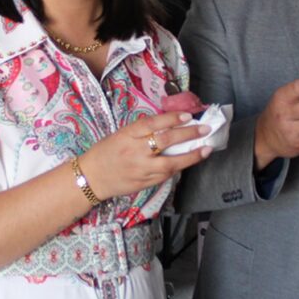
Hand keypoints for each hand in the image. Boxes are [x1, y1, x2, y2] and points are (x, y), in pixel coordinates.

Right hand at [78, 111, 211, 200]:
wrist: (91, 178)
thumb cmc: (105, 152)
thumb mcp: (120, 135)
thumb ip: (142, 130)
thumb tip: (169, 123)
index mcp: (127, 135)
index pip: (152, 123)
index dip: (171, 118)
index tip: (188, 115)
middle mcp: (135, 152)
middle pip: (165, 141)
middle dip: (188, 134)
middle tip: (204, 129)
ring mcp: (141, 169)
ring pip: (171, 163)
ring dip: (191, 156)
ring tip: (206, 149)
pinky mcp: (145, 183)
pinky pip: (166, 175)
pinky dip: (179, 167)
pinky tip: (189, 162)